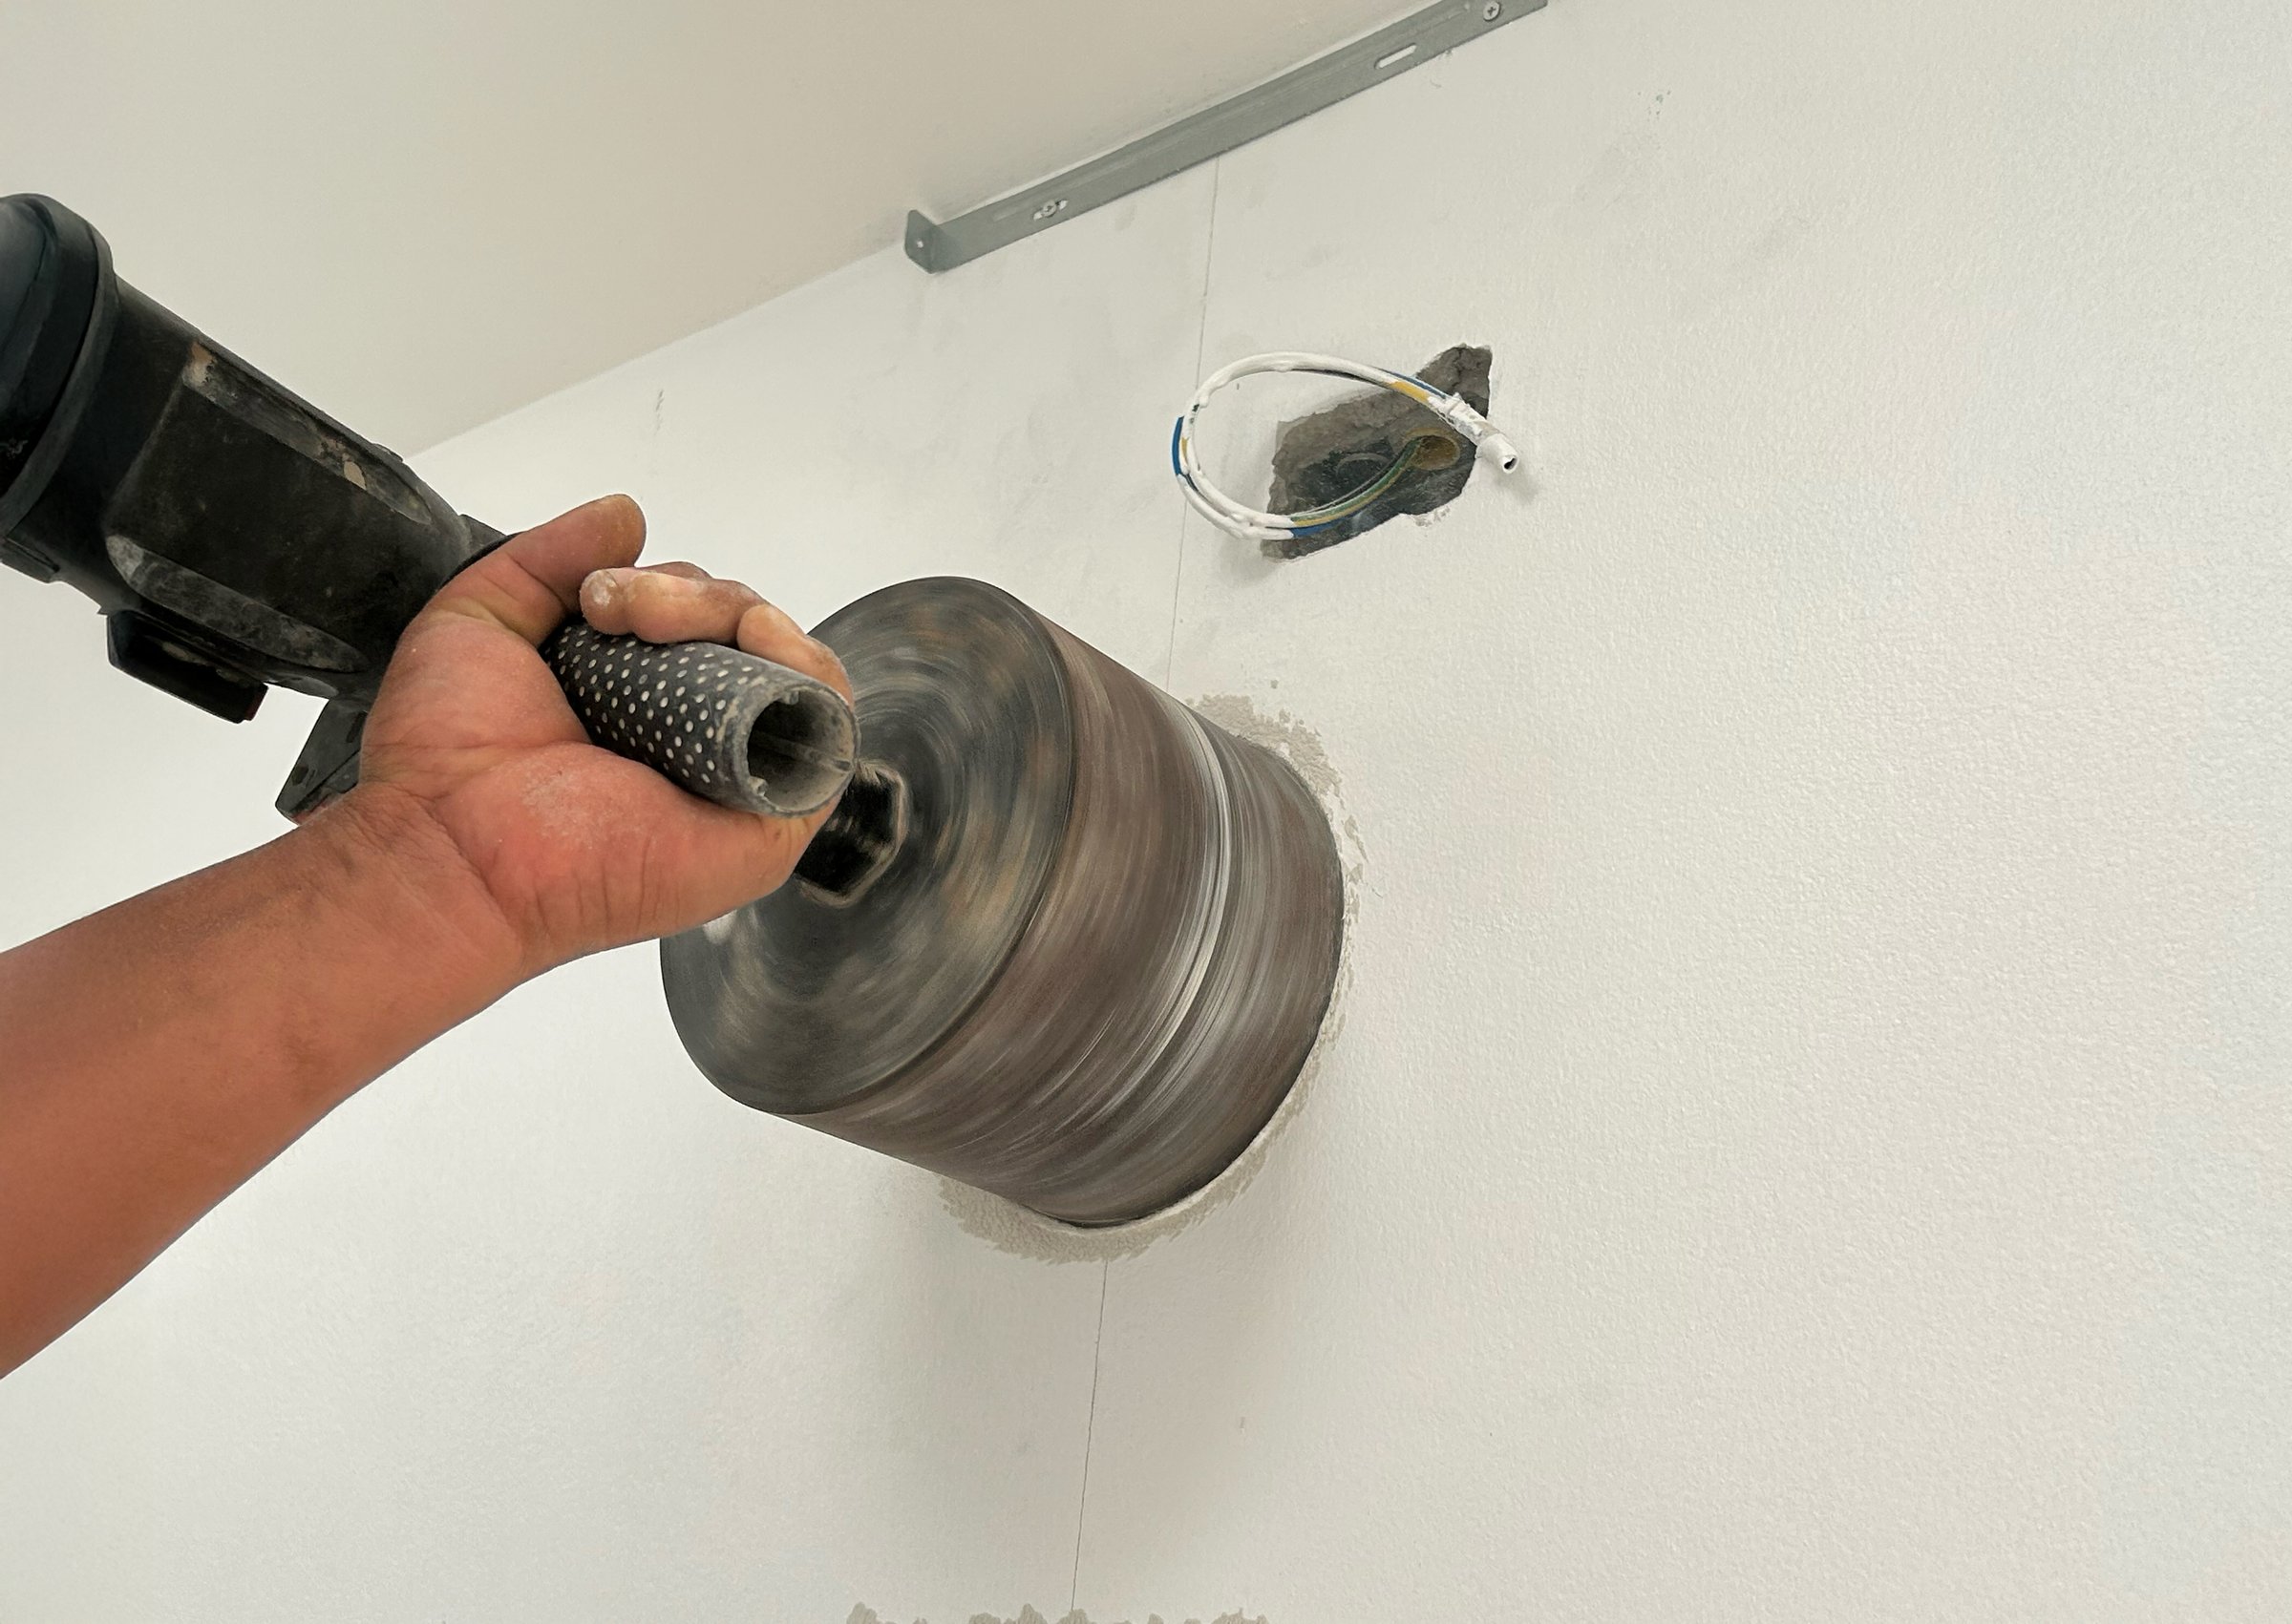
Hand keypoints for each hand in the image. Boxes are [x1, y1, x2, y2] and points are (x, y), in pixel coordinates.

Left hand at [343, 494, 850, 976]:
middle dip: (696, 596)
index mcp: (640, 711)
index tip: (596, 593)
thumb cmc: (446, 754)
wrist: (451, 844)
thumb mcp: (482, 616)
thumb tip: (629, 512)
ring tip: (655, 625)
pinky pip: (828, 728)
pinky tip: (750, 639)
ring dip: (738, 617)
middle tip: (614, 608)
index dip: (671, 590)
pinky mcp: (774, 822)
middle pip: (751, 638)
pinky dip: (804, 666)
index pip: (703, 627)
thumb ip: (548, 556)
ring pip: (790, 669)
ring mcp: (740, 782)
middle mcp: (696, 745)